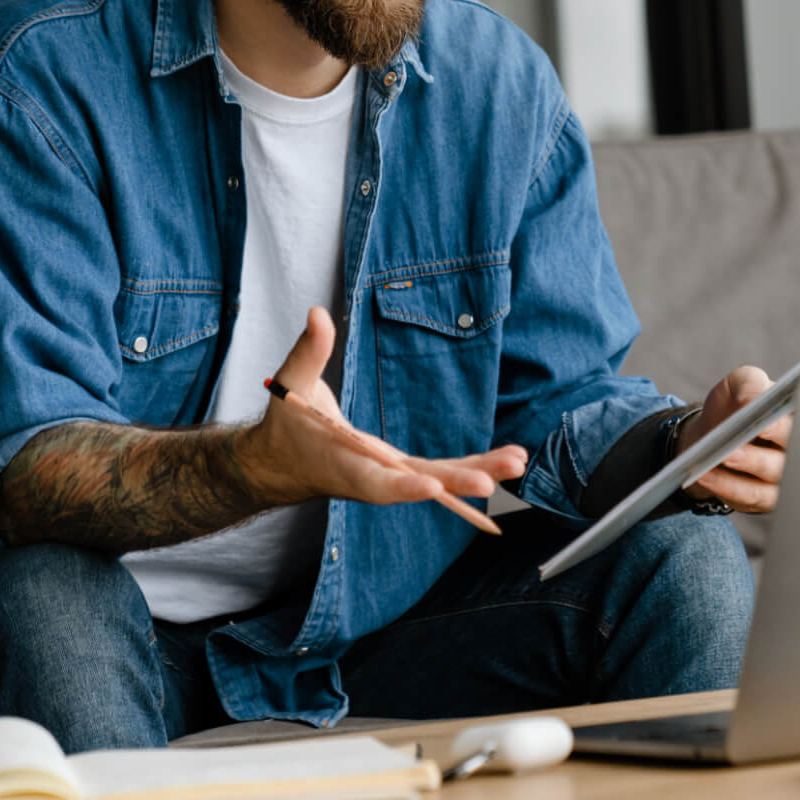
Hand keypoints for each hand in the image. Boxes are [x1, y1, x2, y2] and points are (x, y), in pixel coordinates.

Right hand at [235, 306, 528, 509]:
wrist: (282, 464)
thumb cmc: (287, 424)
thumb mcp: (291, 382)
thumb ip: (308, 350)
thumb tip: (318, 313)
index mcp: (343, 462)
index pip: (375, 480)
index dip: (402, 485)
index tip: (431, 486)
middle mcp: (372, 477)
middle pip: (419, 483)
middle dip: (456, 482)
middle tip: (492, 481)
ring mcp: (392, 475)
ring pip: (439, 479)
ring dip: (478, 473)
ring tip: (517, 463)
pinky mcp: (404, 470)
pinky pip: (442, 471)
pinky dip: (473, 467)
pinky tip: (507, 461)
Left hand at [672, 365, 788, 513]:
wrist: (714, 433)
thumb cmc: (734, 406)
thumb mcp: (741, 382)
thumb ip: (750, 384)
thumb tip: (750, 400)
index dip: (785, 427)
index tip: (765, 426)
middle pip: (792, 457)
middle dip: (761, 455)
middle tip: (735, 449)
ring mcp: (785, 476)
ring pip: (771, 479)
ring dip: (743, 472)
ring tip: (718, 461)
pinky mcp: (766, 497)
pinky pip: (751, 496)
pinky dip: (727, 487)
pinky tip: (706, 475)